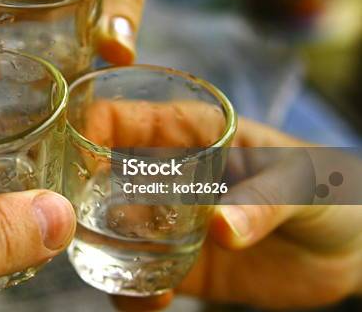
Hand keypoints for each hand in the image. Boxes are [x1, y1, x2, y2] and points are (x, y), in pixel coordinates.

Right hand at [80, 101, 361, 309]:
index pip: (121, 118)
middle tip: (76, 227)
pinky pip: (141, 274)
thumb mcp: (303, 183)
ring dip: (100, 249)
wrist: (348, 249)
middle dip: (81, 199)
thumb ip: (262, 202)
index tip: (75, 165)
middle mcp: (169, 174)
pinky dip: (132, 290)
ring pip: (112, 229)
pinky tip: (150, 299)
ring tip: (114, 269)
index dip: (88, 132)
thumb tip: (219, 229)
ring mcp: (171, 219)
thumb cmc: (331, 188)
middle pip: (102, 176)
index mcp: (190, 132)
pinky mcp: (182, 261)